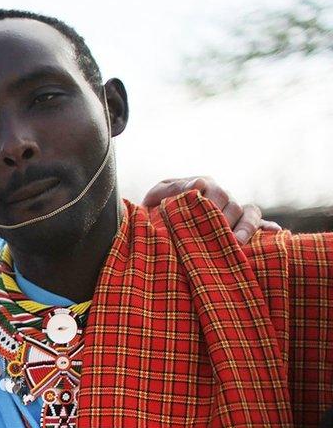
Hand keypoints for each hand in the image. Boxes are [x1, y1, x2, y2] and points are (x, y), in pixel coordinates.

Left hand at [142, 176, 280, 243]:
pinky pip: (259, 224)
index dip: (212, 205)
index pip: (215, 192)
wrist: (153, 224)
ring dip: (246, 228)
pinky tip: (274, 232)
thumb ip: (174, 189)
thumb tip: (198, 185)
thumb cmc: (154, 209)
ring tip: (237, 243)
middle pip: (233, 205)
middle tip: (218, 239)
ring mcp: (232, 211)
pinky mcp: (239, 226)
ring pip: (249, 214)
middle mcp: (221, 196)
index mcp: (203, 186)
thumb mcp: (158, 196)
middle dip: (227, 222)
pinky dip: (267, 227)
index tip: (204, 220)